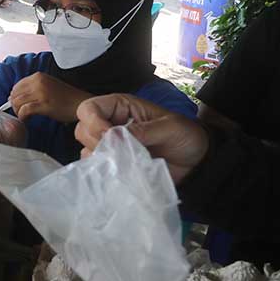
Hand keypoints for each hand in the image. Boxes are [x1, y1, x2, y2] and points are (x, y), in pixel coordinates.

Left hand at [8, 72, 88, 122]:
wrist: (80, 103)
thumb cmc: (65, 97)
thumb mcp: (48, 86)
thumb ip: (32, 88)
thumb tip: (13, 98)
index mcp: (38, 76)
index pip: (16, 86)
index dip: (14, 97)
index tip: (18, 105)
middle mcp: (38, 82)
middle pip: (15, 94)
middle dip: (15, 105)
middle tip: (21, 113)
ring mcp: (41, 93)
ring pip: (17, 102)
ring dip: (18, 112)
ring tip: (25, 117)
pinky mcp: (44, 104)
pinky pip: (25, 110)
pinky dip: (23, 117)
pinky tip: (27, 120)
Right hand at [74, 94, 207, 183]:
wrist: (197, 161)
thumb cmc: (185, 136)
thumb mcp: (169, 128)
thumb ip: (143, 131)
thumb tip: (113, 137)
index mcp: (121, 107)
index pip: (89, 108)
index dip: (93, 121)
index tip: (108, 136)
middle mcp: (111, 124)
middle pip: (82, 129)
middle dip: (95, 141)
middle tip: (117, 152)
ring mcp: (111, 145)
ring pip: (85, 149)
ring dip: (99, 158)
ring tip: (121, 163)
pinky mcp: (114, 164)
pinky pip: (96, 168)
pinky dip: (103, 172)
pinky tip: (119, 173)